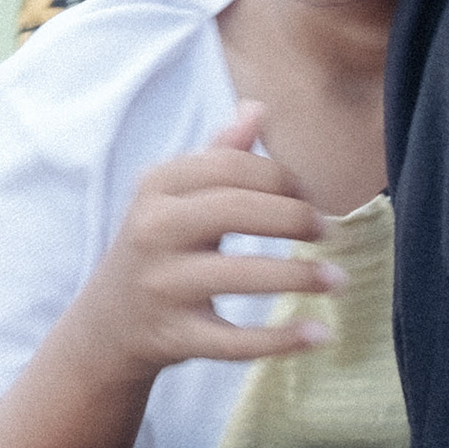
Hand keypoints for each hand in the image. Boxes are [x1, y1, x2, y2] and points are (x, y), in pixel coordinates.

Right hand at [66, 103, 340, 377]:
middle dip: (293, 217)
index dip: (281, 178)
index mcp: (157, 186)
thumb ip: (218, 154)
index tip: (310, 196)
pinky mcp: (173, 335)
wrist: (109, 322)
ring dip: (300, 277)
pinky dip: (281, 340)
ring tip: (340, 280)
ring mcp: (161, 285)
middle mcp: (153, 231)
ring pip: (240, 275)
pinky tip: (320, 333)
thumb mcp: (174, 195)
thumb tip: (257, 107)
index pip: (230, 167)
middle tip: (328, 231)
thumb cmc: (159, 246)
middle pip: (235, 211)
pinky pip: (234, 340)